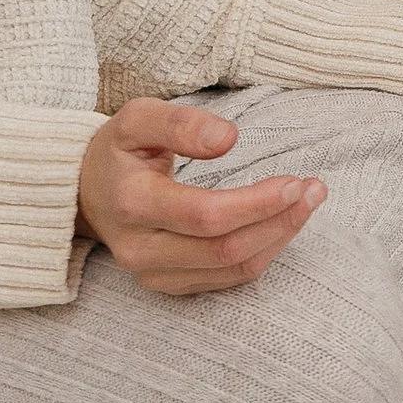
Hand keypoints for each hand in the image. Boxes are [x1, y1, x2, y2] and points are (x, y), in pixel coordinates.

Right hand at [74, 98, 324, 295]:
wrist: (87, 192)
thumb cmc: (120, 149)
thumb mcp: (138, 118)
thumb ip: (181, 123)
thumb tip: (229, 139)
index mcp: (132, 203)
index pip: (204, 216)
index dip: (255, 203)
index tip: (295, 180)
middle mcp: (139, 249)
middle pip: (223, 249)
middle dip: (278, 221)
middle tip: (316, 189)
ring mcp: (152, 274)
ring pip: (230, 269)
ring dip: (278, 238)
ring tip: (309, 202)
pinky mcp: (168, 285)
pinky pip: (225, 279)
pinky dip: (262, 253)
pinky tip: (283, 223)